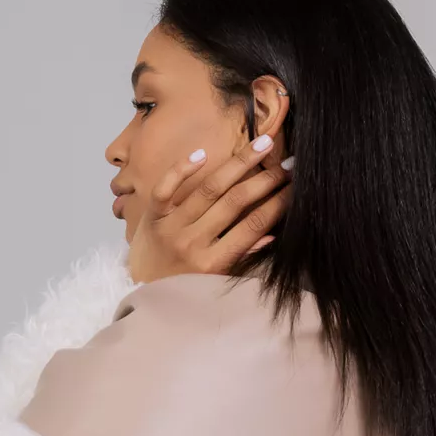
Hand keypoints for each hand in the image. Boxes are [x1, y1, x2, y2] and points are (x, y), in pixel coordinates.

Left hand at [126, 134, 292, 283]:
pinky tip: (203, 153)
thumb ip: (242, 258)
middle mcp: (192, 242)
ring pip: (209, 188)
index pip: (252, 227)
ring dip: (239, 164)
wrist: (140, 290)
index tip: (295, 188)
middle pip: (234, 203)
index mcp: (212, 264)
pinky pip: (166, 186)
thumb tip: (272, 235)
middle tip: (286, 165)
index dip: (277, 204)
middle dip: (265, 180)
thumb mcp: (215, 280)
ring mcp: (170, 226)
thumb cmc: (183, 286)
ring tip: (263, 144)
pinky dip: (182, 168)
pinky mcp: (152, 215)